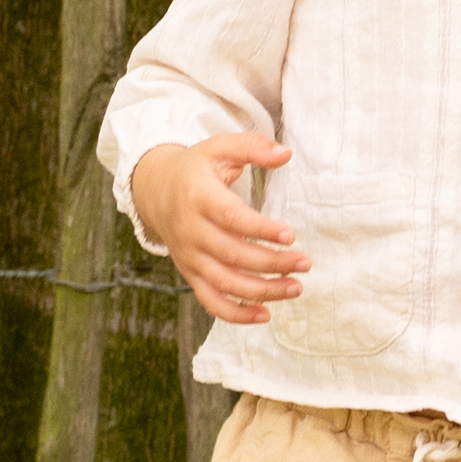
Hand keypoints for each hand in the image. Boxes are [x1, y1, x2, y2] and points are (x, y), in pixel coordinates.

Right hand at [134, 135, 306, 326]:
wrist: (155, 191)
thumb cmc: (196, 169)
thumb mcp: (219, 147)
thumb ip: (252, 146)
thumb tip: (286, 154)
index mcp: (198, 196)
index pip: (230, 217)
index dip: (260, 229)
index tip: (290, 235)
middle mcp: (190, 230)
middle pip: (232, 255)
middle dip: (272, 263)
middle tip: (305, 263)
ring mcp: (189, 256)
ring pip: (225, 283)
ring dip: (262, 291)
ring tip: (295, 287)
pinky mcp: (190, 274)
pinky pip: (211, 302)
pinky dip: (236, 314)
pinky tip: (265, 314)